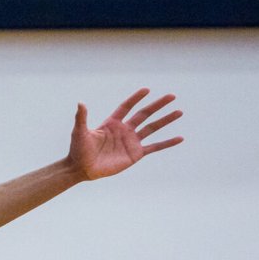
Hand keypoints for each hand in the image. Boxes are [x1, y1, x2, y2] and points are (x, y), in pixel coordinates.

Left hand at [67, 88, 183, 180]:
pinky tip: (180, 138)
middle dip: (157, 105)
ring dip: (166, 120)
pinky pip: (155, 147)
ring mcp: (131, 141)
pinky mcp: (136, 154)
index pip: (127, 106)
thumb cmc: (79, 150)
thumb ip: (82, 118)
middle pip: (144, 114)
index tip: (146, 90)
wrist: (82, 169)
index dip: (136, 98)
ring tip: (179, 111)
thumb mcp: (80, 132)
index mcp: (112, 123)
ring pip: (152, 128)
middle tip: (171, 96)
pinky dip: (167, 143)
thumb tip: (81, 103)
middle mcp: (124, 130)